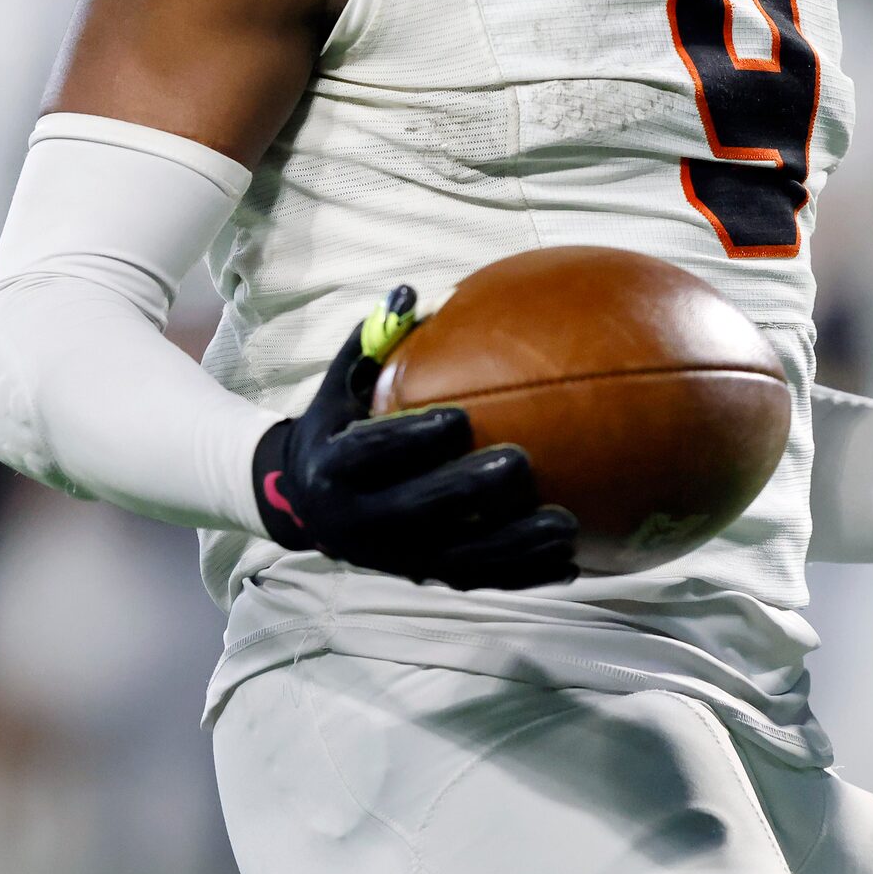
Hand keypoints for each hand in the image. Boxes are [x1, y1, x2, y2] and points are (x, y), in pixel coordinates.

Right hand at [252, 285, 577, 588]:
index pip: (373, 453)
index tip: (459, 417)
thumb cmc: (336, 426)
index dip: (413, 439)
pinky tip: (570, 564)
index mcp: (334, 466)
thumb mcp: (340, 385)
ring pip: (457, 558)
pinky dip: (523, 575)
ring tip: (566, 526)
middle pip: (418, 511)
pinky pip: (477, 581)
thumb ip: (373, 341)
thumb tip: (410, 293)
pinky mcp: (421, 577)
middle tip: (519, 465)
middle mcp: (360, 519)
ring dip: (513, 546)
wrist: (302, 501)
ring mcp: (393, 557)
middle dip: (468, 491)